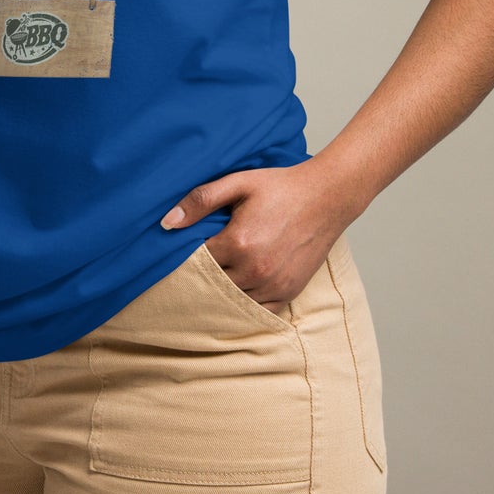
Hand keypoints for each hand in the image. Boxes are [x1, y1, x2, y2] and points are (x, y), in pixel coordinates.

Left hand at [160, 159, 360, 312]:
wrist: (326, 197)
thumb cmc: (279, 187)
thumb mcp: (237, 183)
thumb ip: (200, 200)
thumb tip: (167, 223)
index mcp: (239, 242)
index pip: (197, 261)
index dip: (186, 256)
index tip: (181, 249)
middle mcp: (256, 269)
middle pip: (212, 284)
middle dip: (201, 276)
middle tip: (191, 267)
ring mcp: (275, 285)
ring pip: (233, 300)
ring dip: (221, 291)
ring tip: (213, 276)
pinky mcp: (289, 292)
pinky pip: (259, 310)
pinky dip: (245, 303)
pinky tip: (236, 289)